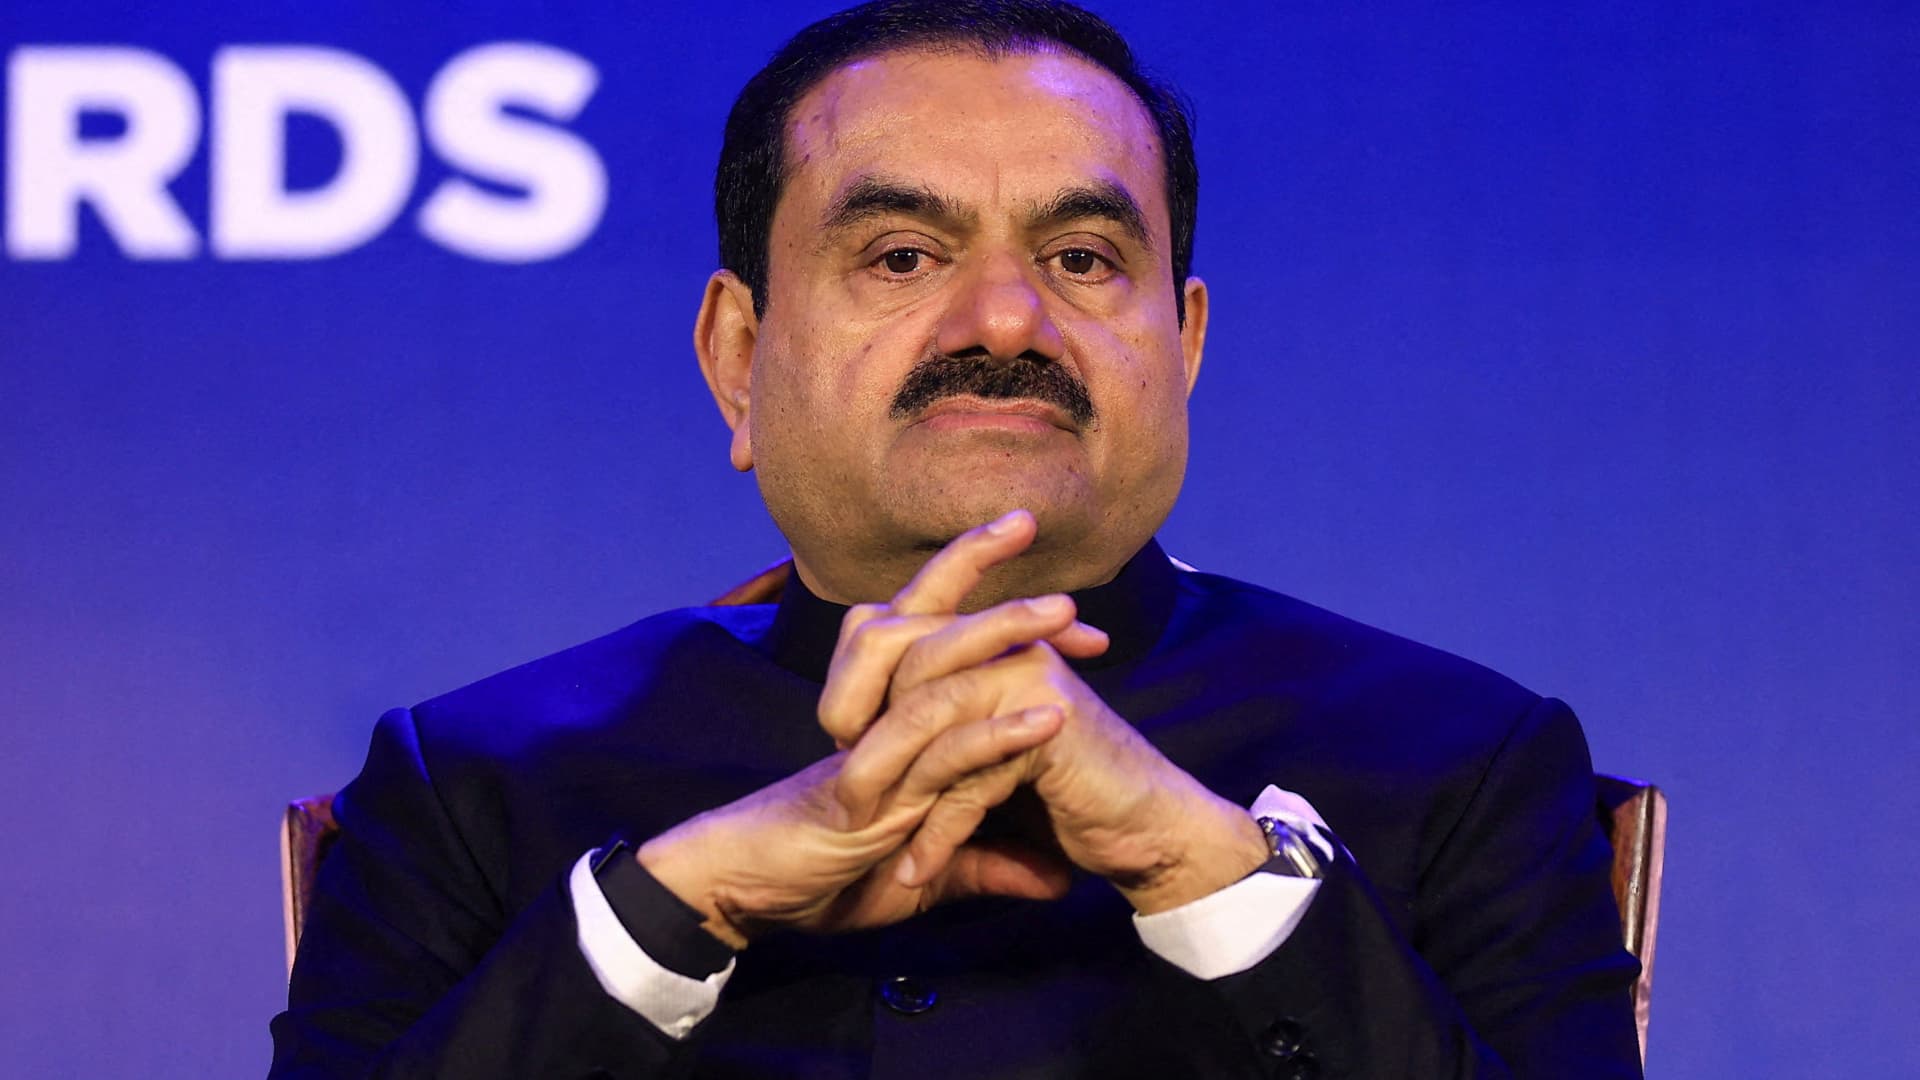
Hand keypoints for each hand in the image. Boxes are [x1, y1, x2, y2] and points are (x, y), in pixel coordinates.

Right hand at [637, 513, 1108, 944]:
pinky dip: (994, 734)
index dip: (981, 597)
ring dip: (993, 631)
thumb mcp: (930, 873)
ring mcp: (866, 752)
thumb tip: (1057, 878)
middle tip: (1024, 520)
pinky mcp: (864, 797)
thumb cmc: (828, 879)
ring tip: (1062, 613)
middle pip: (910, 613)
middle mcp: (867, 715)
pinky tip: (1049, 718)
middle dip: (967, 562)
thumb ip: (990, 863)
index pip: (922, 626)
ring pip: (921, 664)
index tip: (1071, 611)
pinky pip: (935, 753)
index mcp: (880, 714)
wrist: (742, 903)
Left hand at [820, 512, 1269, 915]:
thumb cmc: (1068, 800)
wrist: (1151, 831)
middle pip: (901, 670)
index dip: (854, 701)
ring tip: (872, 852)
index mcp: (985, 643)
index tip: (842, 771)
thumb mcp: (981, 767)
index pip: (893, 643)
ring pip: (927, 725)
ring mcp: (1023, 678)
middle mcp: (1002, 646)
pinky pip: (966, 779)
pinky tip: (916, 874)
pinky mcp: (1042, 725)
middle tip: (846, 814)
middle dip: (867, 748)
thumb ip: (931, 745)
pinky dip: (936, 834)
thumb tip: (847, 747)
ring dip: (896, 796)